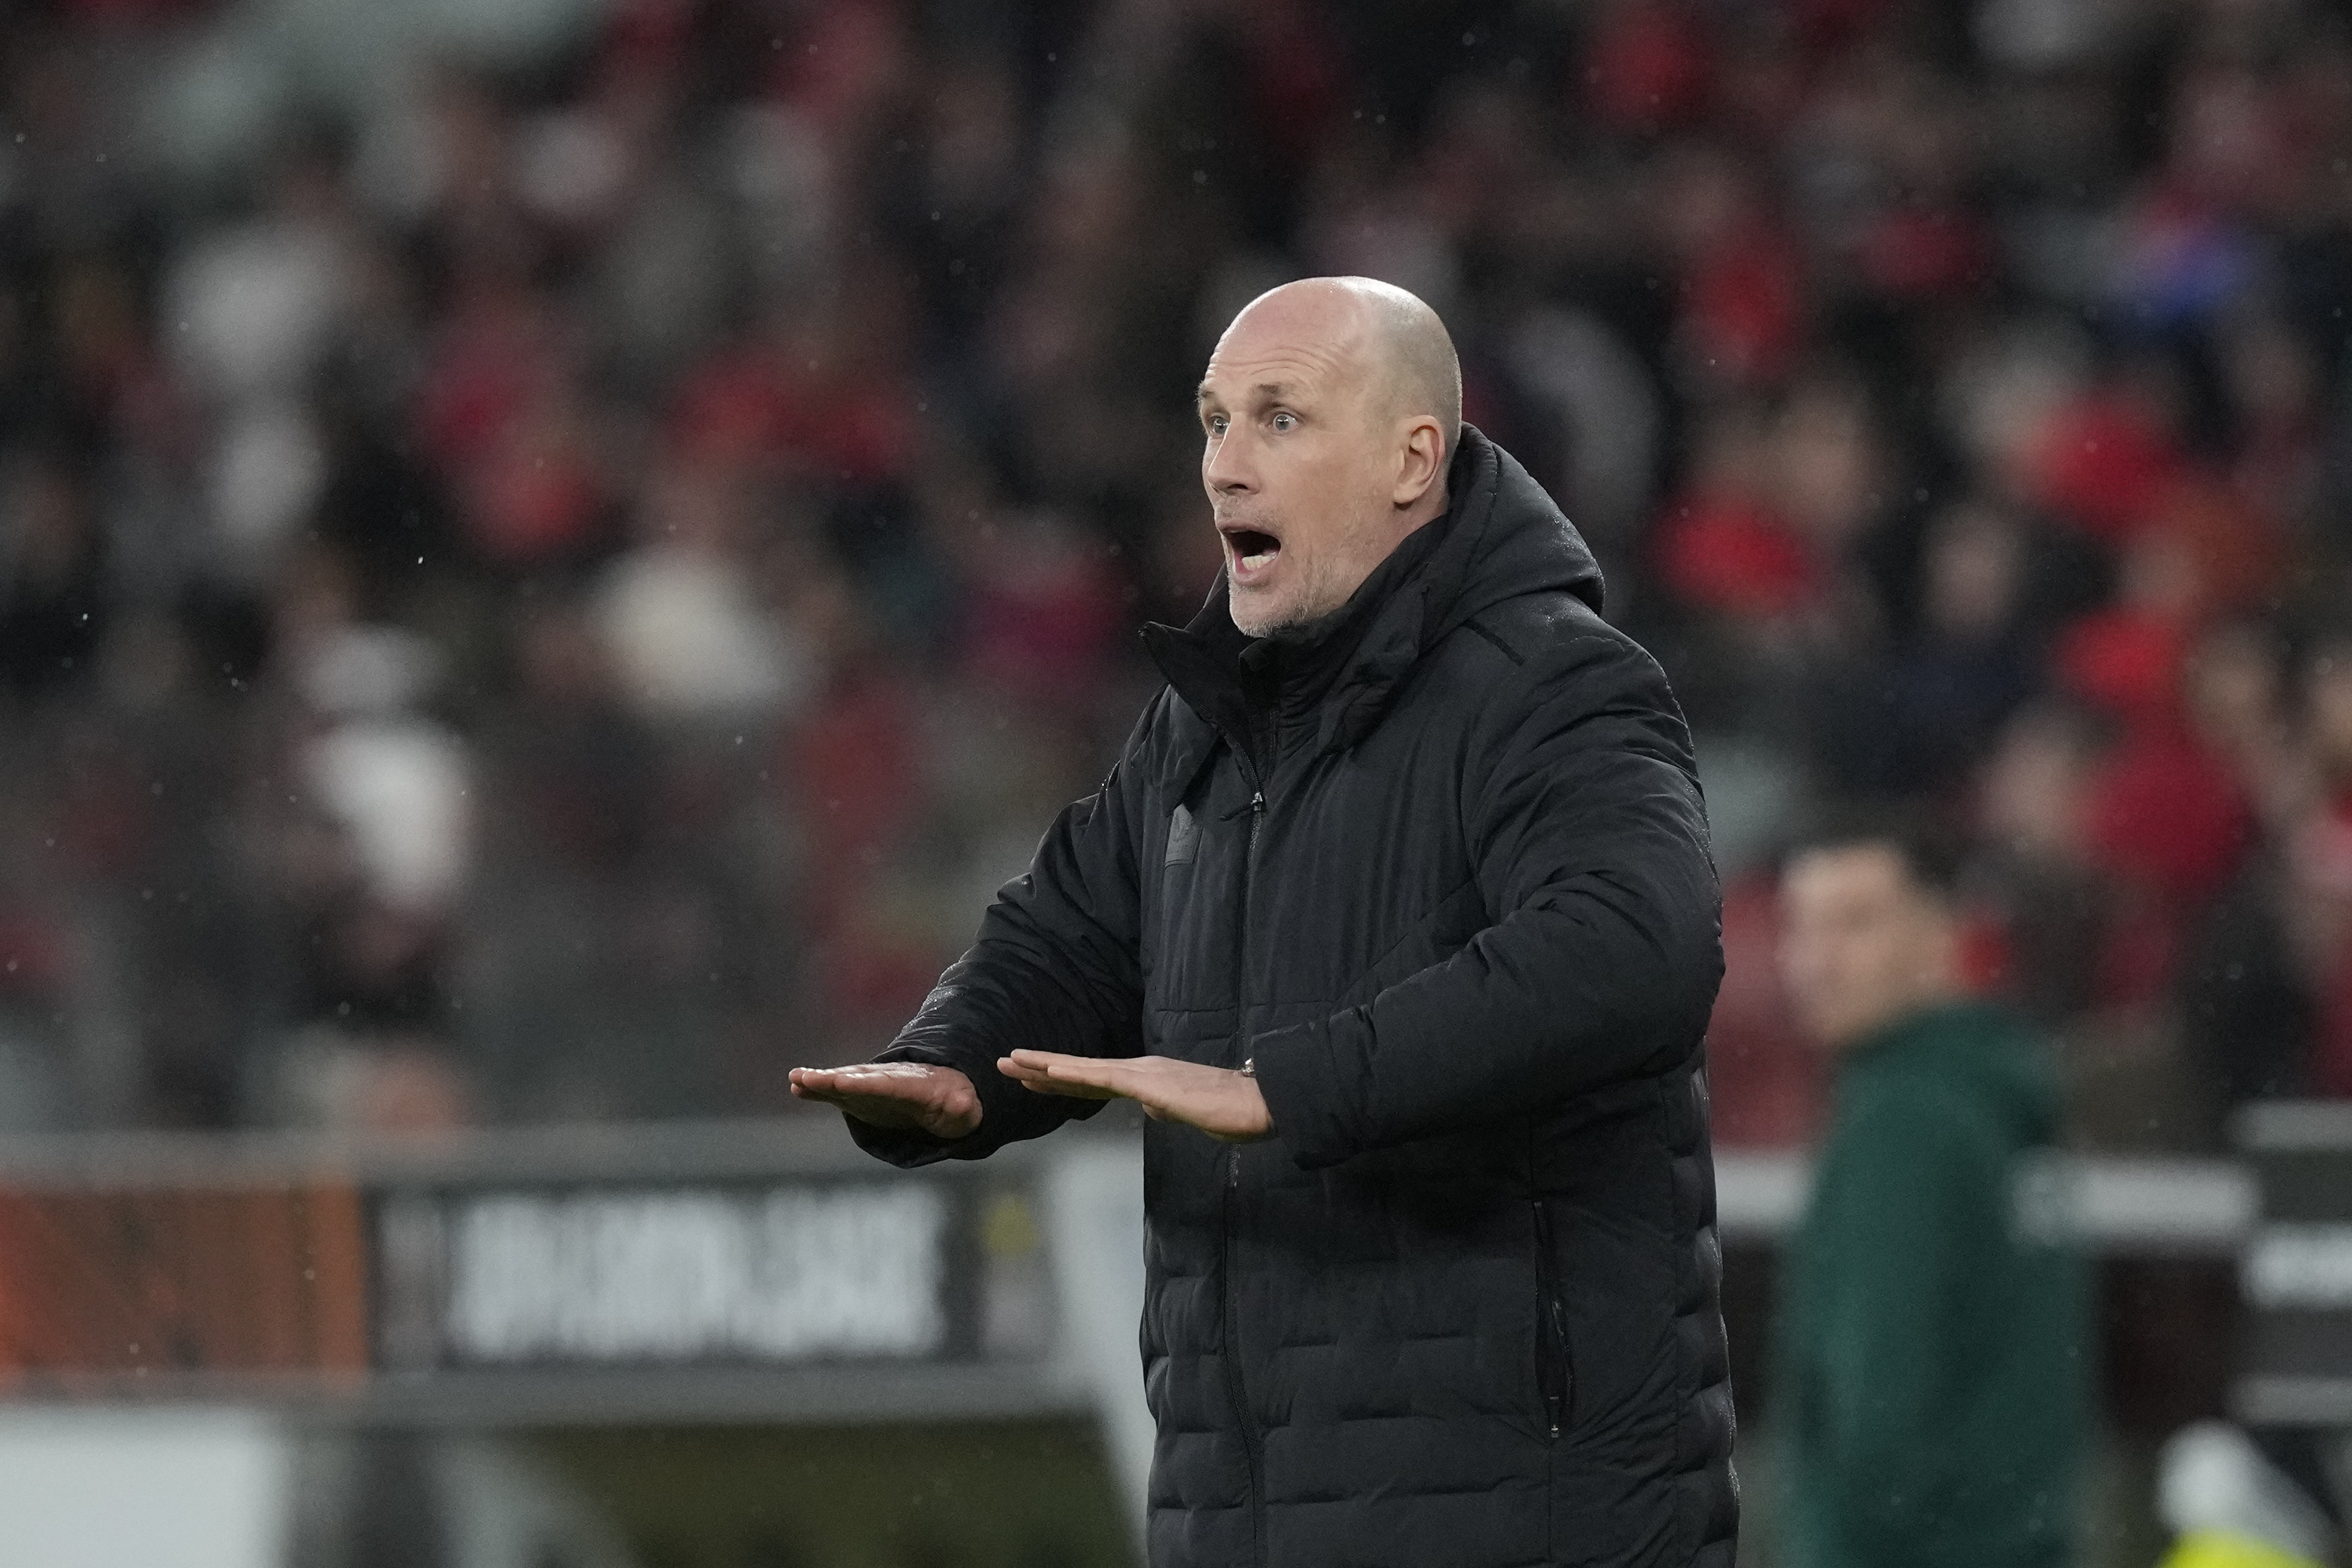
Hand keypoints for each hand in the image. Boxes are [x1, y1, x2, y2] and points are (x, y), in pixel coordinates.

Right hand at [789, 1062, 981, 1139]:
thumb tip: (962, 1105)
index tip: (842, 1082)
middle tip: (807, 1077)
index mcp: (913, 1084)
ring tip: (795, 1079)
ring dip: (820, 1082)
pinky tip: (795, 1085)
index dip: (864, 1084)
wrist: (942, 1092)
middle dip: (834, 1080)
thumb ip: (961, 1106)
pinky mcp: (859, 1096)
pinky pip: (836, 1092)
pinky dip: (817, 1088)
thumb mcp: (964, 1107)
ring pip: (843, 1082)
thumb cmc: (954, 1102)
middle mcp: (886, 1081)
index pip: (887, 1085)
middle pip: (858, 1079)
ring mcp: (870, 1087)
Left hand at [999, 1051, 1271, 1141]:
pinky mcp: (1150, 1085)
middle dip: (1041, 1067)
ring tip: (1011, 1062)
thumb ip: (1168, 1109)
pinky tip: (1048, 1073)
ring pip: (1084, 1070)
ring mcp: (1144, 1076)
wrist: (1260, 1103)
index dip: (1061, 1078)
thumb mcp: (1191, 1115)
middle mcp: (1142, 1072)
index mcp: (1150, 1080)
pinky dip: (1072, 1074)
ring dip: (1045, 1066)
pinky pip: (1103, 1079)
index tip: (1031, 1077)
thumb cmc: (1234, 1112)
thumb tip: (1152, 1108)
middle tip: (1004, 1062)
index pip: (1095, 1081)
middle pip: (1081, 1071)